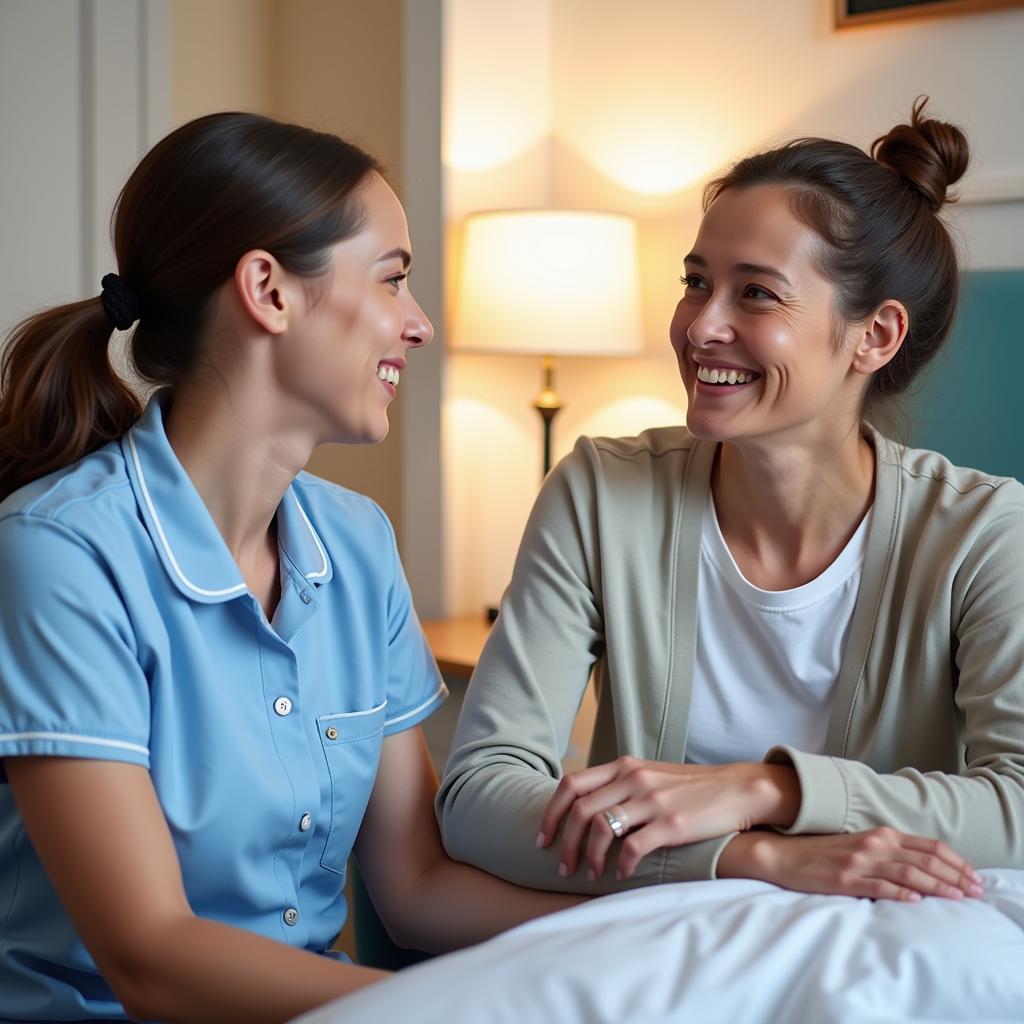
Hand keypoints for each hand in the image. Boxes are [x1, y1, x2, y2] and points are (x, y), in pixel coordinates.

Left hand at [536, 756, 799, 880]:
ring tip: (589, 874)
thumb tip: (585, 810)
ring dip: (588, 857)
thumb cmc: (691, 788)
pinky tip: (622, 875)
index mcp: (624, 766)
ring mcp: (652, 799)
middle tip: (562, 866)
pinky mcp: (672, 822)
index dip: (551, 813)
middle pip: (579, 809)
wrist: (738, 788)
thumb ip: (620, 786)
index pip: (571, 784)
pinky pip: (633, 847)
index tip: (544, 838)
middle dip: (565, 842)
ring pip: (600, 828)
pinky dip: (621, 865)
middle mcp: (633, 778)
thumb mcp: (650, 776)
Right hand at [718, 828, 984, 901]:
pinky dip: (900, 894)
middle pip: (924, 859)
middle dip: (954, 876)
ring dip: (936, 886)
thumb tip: (922, 866)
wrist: (783, 854)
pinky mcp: (845, 878)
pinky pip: (878, 886)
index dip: (955, 861)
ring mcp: (859, 861)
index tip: (974, 876)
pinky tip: (916, 901)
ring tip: (957, 897)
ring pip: (908, 874)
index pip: (928, 845)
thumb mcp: (858, 845)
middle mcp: (873, 844)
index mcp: (879, 834)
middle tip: (976, 890)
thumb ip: (888, 851)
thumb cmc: (823, 852)